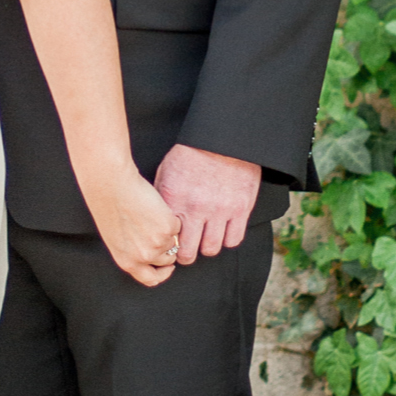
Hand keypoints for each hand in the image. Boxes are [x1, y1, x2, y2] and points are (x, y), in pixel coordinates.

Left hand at [84, 164, 182, 288]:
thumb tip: (148, 255)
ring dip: (168, 233)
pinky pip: (176, 226)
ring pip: (173, 242)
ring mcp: (158, 243)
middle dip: (167, 249)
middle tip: (159, 232)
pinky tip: (154, 208)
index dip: (162, 274)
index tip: (168, 268)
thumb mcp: (115, 238)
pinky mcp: (168, 228)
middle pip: (167, 260)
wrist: (111, 187)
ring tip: (151, 217)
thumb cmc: (107, 207)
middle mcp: (143, 257)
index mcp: (127, 261)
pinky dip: (170, 218)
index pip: (150, 279)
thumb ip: (132, 251)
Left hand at [154, 142, 261, 265]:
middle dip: (184, 255)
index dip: (166, 246)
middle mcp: (196, 209)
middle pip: (188, 251)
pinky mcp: (240, 209)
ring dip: (207, 248)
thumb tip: (155, 219)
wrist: (222, 139)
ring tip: (204, 242)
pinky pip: (234, 239)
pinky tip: (222, 233)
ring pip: (211, 248)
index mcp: (174, 199)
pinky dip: (227, 240)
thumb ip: (162, 198)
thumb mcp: (166, 172)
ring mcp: (220, 210)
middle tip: (184, 253)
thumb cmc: (191, 154)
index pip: (166, 237)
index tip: (168, 246)